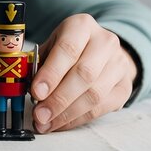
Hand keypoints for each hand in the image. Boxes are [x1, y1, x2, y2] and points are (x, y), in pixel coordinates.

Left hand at [31, 14, 136, 132]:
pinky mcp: (124, 87)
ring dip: (67, 113)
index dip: (51, 73)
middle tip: (39, 114)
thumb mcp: (49, 47)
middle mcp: (105, 42)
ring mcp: (119, 65)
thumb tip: (27, 88)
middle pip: (84, 74)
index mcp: (82, 26)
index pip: (68, 49)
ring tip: (46, 123)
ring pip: (94, 94)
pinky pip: (101, 108)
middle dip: (58, 99)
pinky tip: (60, 124)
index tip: (36, 92)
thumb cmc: (65, 50)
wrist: (100, 51)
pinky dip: (77, 119)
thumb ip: (38, 64)